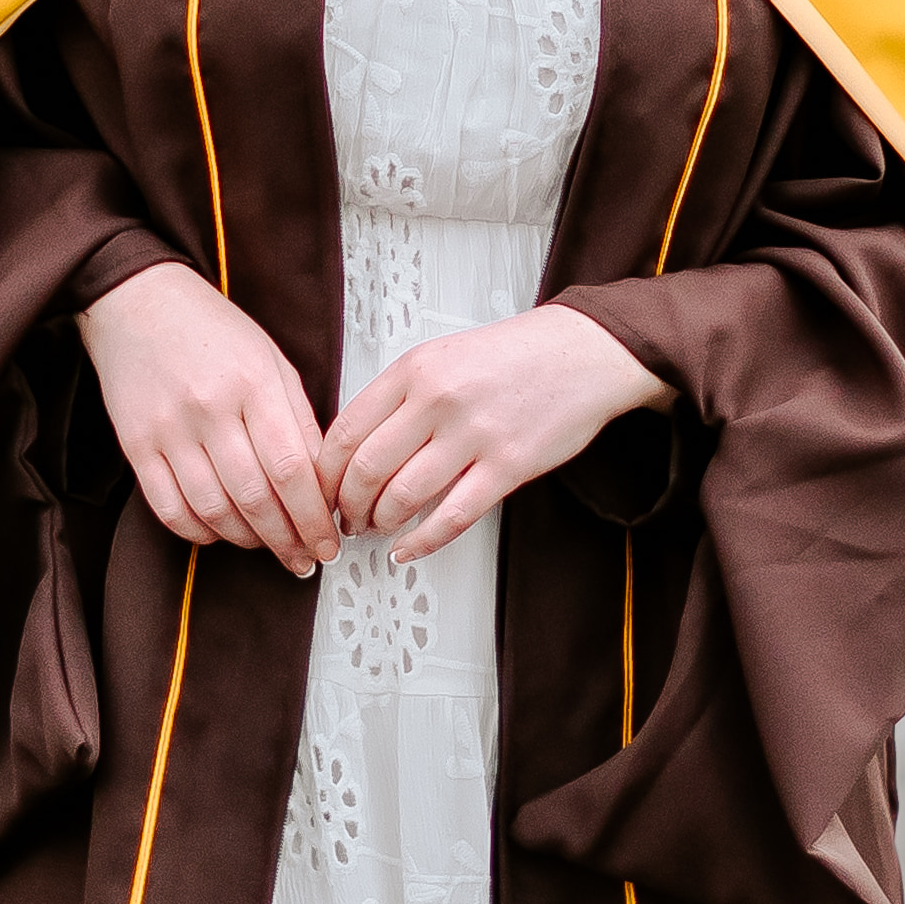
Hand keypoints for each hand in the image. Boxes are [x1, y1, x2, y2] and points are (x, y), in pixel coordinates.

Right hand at [77, 263, 337, 573]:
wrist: (138, 300)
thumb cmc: (211, 329)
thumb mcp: (271, 359)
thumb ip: (298, 418)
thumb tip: (321, 481)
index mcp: (254, 382)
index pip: (292, 469)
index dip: (314, 517)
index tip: (327, 542)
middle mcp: (211, 407)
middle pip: (256, 498)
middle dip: (287, 540)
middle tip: (304, 558)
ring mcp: (169, 428)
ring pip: (214, 510)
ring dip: (248, 540)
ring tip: (267, 545)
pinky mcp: (136, 444)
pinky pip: (169, 507)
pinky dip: (199, 531)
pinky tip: (219, 532)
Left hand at [319, 305, 667, 564]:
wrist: (582, 353)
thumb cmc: (513, 356)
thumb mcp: (442, 355)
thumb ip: (400, 395)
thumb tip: (355, 448)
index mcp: (414, 369)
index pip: (345, 431)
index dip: (325, 474)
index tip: (322, 491)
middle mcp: (438, 399)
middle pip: (366, 469)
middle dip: (347, 506)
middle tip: (347, 519)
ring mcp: (474, 434)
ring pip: (403, 497)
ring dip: (381, 524)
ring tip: (378, 529)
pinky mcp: (508, 466)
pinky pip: (452, 517)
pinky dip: (422, 543)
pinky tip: (408, 550)